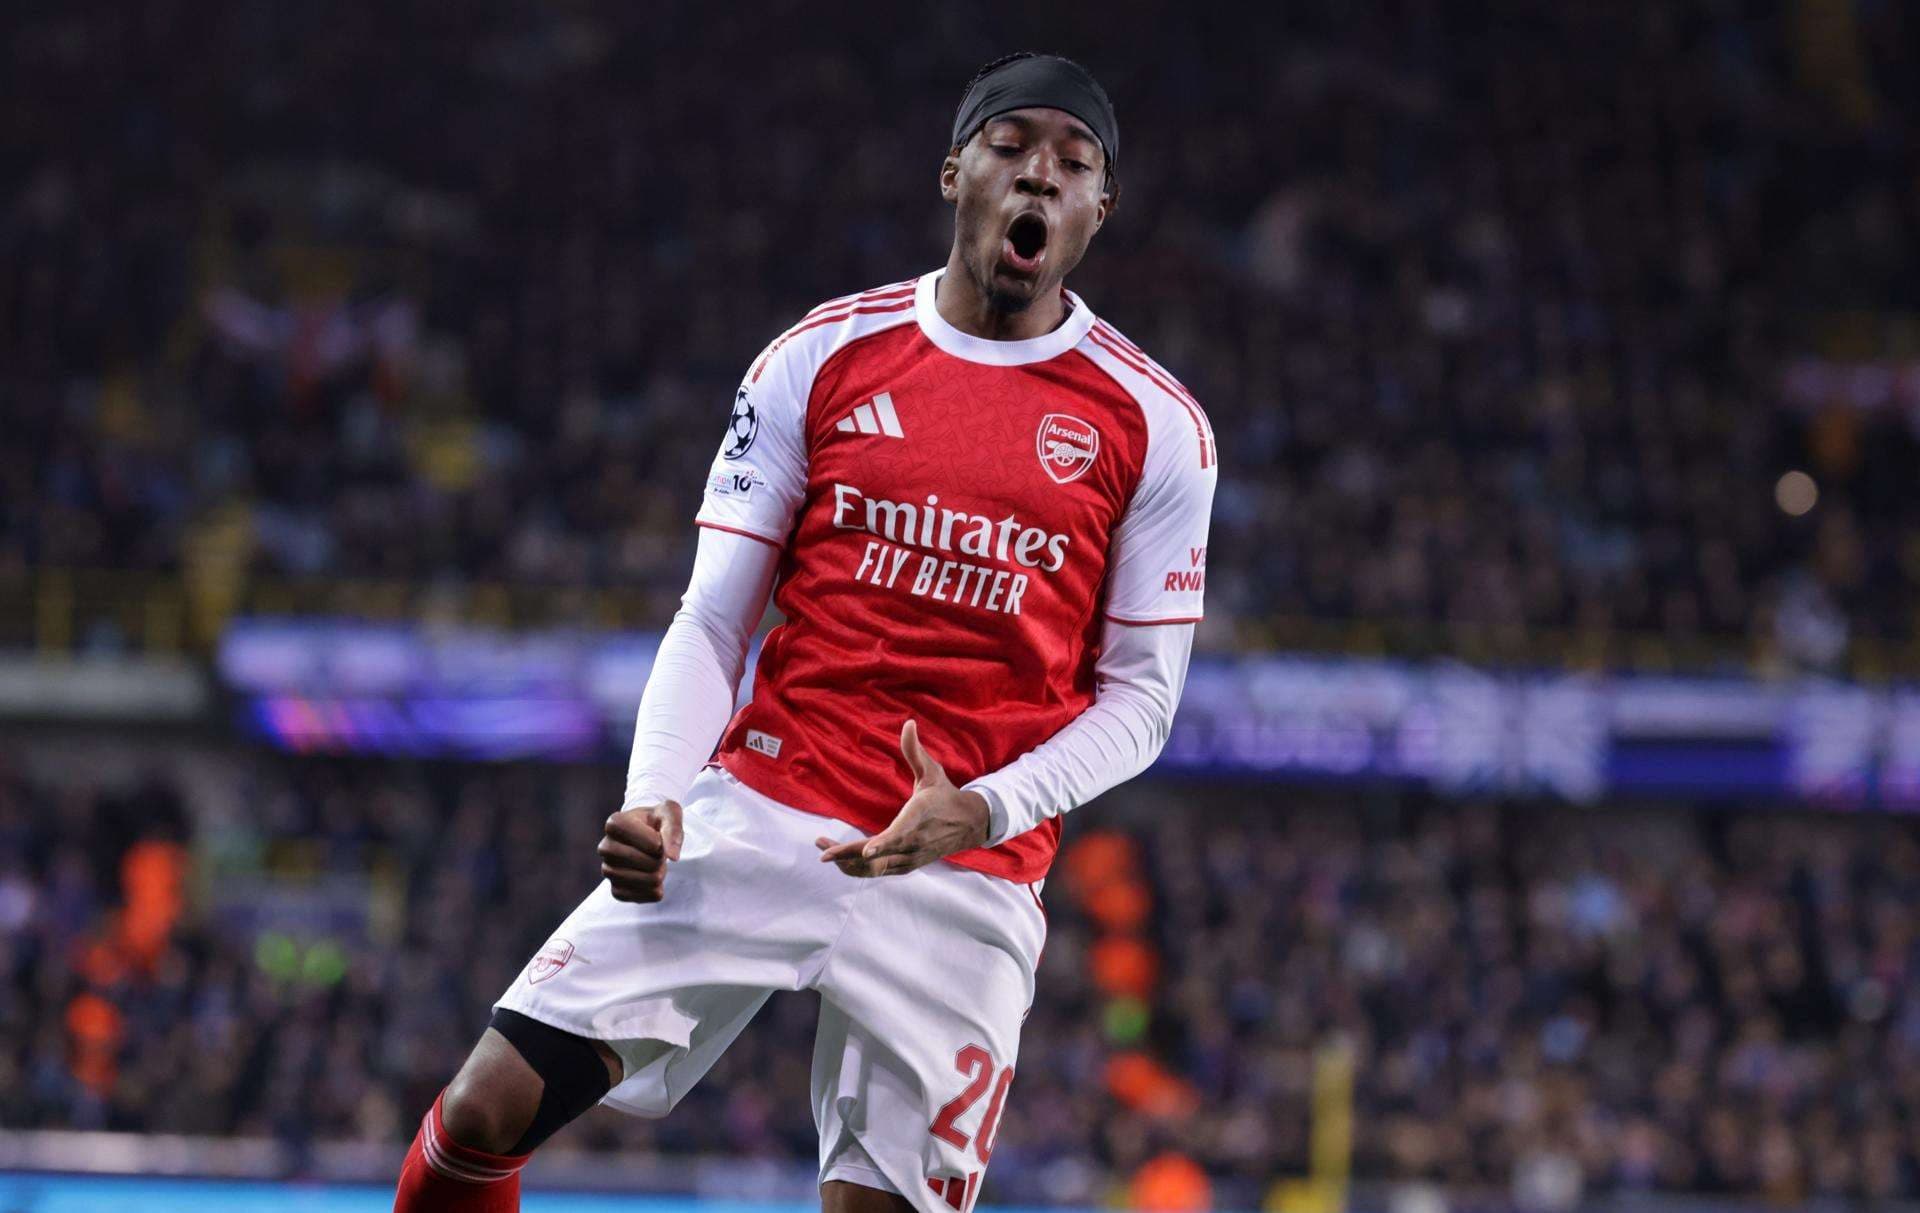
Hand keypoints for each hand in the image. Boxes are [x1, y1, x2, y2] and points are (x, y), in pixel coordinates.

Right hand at [598, 800, 683, 901]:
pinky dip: (655, 890)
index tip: (658, 837)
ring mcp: (608, 870)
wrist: (645, 836)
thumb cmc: (656, 821)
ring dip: (660, 873)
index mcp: (615, 823)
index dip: (663, 843)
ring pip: (650, 881)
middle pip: (651, 864)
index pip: (652, 844)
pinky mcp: (615, 890)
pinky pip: (643, 897)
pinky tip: (651, 877)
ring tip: (654, 862)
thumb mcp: (669, 813)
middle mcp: (605, 848)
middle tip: (658, 852)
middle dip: (662, 859)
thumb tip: (672, 857)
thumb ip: (673, 829)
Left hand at [815, 719, 989, 876]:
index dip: (883, 844)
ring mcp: (910, 858)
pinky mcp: (906, 865)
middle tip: (822, 850)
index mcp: (918, 818)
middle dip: (848, 854)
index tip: (868, 851)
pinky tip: (841, 861)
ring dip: (848, 863)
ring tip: (825, 852)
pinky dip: (858, 870)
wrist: (969, 824)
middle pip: (878, 857)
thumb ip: (915, 751)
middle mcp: (913, 842)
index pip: (899, 834)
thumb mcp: (932, 771)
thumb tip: (908, 722)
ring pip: (875, 869)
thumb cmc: (945, 795)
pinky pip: (879, 872)